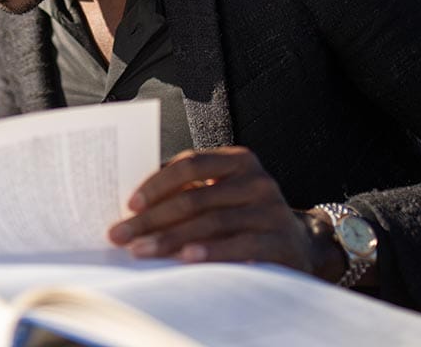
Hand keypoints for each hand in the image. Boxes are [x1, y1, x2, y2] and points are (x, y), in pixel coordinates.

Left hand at [107, 146, 340, 279]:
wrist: (300, 247)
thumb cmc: (244, 218)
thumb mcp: (222, 195)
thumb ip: (187, 193)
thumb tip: (132, 208)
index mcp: (239, 160)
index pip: (191, 164)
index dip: (157, 183)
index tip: (129, 205)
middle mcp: (257, 181)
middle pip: (195, 197)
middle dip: (152, 219)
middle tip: (120, 235)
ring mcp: (271, 211)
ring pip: (211, 223)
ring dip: (170, 239)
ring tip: (140, 251)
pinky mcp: (280, 242)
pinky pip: (238, 246)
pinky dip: (209, 252)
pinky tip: (184, 259)